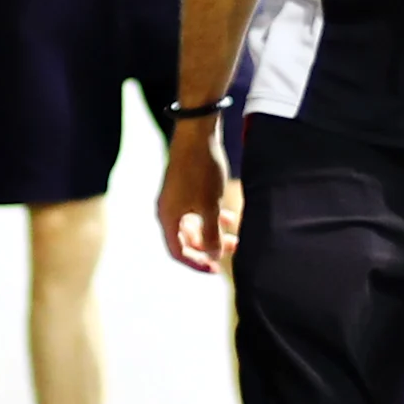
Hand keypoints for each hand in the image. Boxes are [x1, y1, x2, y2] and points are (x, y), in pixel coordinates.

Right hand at [159, 118, 237, 272]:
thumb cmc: (202, 171)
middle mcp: (168, 210)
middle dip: (209, 248)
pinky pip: (196, 211)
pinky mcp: (184, 187)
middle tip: (231, 251)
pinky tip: (230, 217)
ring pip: (194, 225)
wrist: (197, 134)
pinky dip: (211, 217)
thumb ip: (211, 234)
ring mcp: (175, 198)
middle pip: (186, 240)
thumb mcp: (210, 207)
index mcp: (168, 217)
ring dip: (213, 232)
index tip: (216, 269)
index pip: (178, 251)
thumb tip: (212, 256)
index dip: (196, 263)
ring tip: (235, 236)